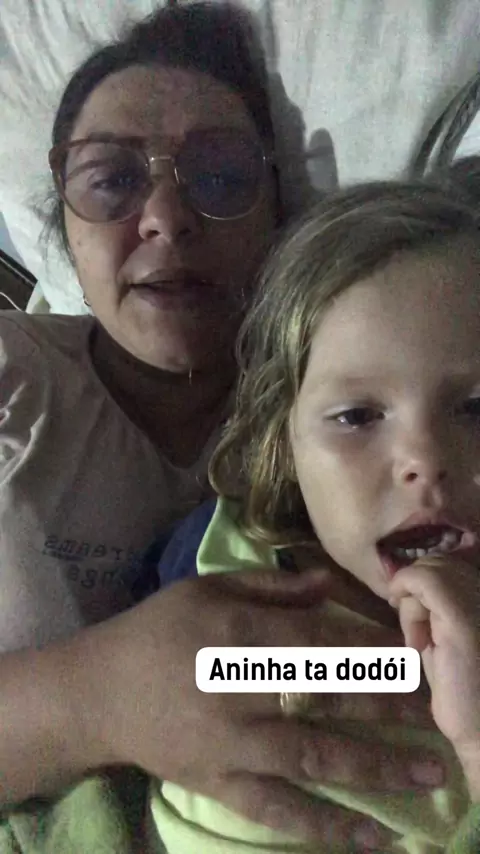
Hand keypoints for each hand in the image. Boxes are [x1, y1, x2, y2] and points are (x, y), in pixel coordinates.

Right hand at [81, 567, 443, 851]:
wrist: (98, 691)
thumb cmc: (158, 629)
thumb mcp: (207, 588)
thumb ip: (270, 586)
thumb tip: (328, 585)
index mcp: (235, 629)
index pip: (318, 640)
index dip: (372, 651)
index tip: (416, 660)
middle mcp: (236, 686)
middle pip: (326, 695)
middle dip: (389, 704)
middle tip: (438, 712)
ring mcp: (228, 742)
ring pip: (312, 756)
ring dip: (376, 767)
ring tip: (429, 774)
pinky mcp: (217, 784)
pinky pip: (277, 810)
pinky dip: (325, 826)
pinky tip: (372, 837)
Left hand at [389, 555, 479, 798]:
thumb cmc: (462, 691)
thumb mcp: (442, 640)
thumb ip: (433, 610)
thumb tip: (407, 586)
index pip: (450, 563)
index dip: (423, 582)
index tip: (412, 613)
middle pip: (438, 562)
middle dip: (417, 590)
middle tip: (416, 632)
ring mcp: (479, 603)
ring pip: (430, 569)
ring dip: (412, 599)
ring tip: (419, 641)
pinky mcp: (461, 618)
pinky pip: (427, 579)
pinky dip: (406, 587)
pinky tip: (404, 617)